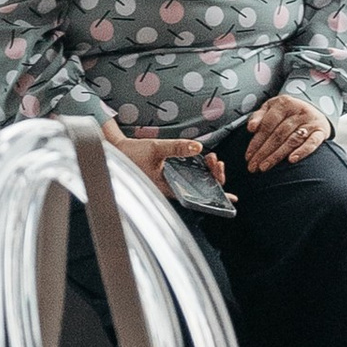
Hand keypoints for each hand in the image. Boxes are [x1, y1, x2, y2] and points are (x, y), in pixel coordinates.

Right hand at [101, 120, 225, 194]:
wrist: (114, 153)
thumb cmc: (131, 154)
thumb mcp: (156, 149)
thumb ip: (176, 147)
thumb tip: (198, 147)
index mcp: (168, 189)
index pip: (197, 197)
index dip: (215, 198)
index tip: (231, 199)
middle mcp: (172, 188)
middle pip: (200, 189)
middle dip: (214, 178)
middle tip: (217, 164)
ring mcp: (171, 181)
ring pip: (196, 181)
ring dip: (208, 172)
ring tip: (213, 160)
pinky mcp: (170, 174)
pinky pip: (190, 175)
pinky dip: (200, 168)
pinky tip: (206, 160)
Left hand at [243, 96, 330, 174]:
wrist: (314, 110)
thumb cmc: (287, 113)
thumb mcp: (271, 109)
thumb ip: (259, 117)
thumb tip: (251, 128)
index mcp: (284, 103)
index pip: (267, 125)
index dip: (256, 141)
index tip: (248, 156)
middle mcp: (298, 110)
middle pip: (278, 134)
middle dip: (263, 152)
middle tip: (254, 166)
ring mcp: (311, 121)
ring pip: (292, 140)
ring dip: (277, 155)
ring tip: (265, 167)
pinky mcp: (321, 131)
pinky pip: (312, 143)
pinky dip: (302, 151)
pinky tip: (291, 160)